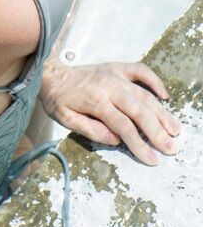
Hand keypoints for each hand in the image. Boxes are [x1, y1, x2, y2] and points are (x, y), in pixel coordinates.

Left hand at [38, 58, 180, 165]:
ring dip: (161, 112)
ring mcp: (115, 75)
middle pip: (139, 110)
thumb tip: (115, 140)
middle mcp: (109, 86)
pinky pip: (140, 71)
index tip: (152, 159)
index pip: (124, 126)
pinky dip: (155, 81)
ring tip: (175, 129)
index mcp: (95, 101)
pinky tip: (165, 96)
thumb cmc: (58, 99)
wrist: (51, 73)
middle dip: (157, 131)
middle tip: (171, 148)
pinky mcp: (117, 68)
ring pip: (144, 94)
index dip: (139, 144)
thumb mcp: (65, 119)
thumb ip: (90, 130)